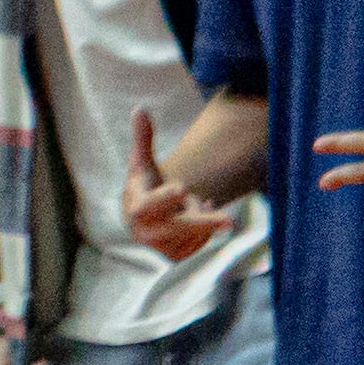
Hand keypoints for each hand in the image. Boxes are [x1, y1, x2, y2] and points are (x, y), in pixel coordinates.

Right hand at [120, 106, 232, 260]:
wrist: (142, 218)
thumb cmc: (145, 185)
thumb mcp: (142, 163)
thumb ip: (142, 138)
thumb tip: (140, 108)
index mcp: (135, 207)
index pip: (148, 205)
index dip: (165, 198)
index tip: (184, 188)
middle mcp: (144, 232)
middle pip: (176, 228)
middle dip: (202, 223)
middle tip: (229, 221)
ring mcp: (159, 247)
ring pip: (193, 234)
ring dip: (202, 217)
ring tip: (197, 202)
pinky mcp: (174, 256)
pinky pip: (199, 244)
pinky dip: (205, 230)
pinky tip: (198, 216)